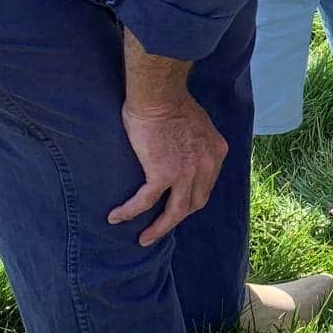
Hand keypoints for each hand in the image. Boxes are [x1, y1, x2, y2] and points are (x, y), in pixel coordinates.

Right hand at [109, 94, 229, 245]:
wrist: (158, 94)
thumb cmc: (171, 101)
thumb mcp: (197, 122)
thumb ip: (195, 140)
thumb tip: (184, 149)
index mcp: (216, 152)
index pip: (207, 183)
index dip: (192, 195)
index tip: (179, 201)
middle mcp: (206, 166)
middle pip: (194, 202)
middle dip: (179, 216)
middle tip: (162, 226)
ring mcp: (186, 173)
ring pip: (175, 212)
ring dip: (159, 228)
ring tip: (144, 238)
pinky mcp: (162, 174)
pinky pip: (145, 201)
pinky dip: (130, 212)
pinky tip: (116, 218)